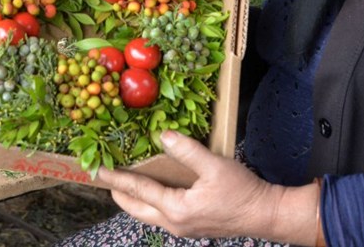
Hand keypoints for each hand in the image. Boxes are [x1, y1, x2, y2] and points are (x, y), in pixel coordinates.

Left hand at [97, 130, 318, 243]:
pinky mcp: (191, 226)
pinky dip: (150, 202)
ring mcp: (182, 228)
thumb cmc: (242, 192)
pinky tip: (152, 190)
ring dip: (134, 199)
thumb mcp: (215, 166)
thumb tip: (164, 136)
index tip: (99, 170)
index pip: (139, 191)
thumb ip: (187, 151)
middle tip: (105, 177)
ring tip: (123, 183)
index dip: (117, 179)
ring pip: (148, 214)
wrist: (265, 214)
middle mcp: (174, 223)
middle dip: (119, 193)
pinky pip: (160, 215)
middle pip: (136, 208)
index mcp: (176, 209)